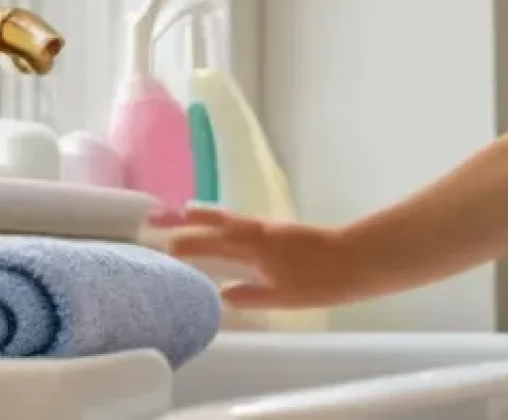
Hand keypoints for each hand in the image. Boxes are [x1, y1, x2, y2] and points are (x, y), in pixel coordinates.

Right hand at [147, 204, 349, 309]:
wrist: (353, 259)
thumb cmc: (319, 280)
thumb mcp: (282, 296)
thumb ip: (250, 295)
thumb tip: (219, 294)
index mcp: (254, 245)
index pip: (212, 242)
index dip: (185, 243)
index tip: (160, 243)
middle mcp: (257, 230)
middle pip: (215, 221)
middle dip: (184, 218)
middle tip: (154, 214)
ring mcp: (268, 228)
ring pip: (228, 217)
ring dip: (203, 215)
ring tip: (181, 211)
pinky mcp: (278, 230)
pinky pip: (240, 221)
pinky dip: (223, 219)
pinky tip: (222, 226)